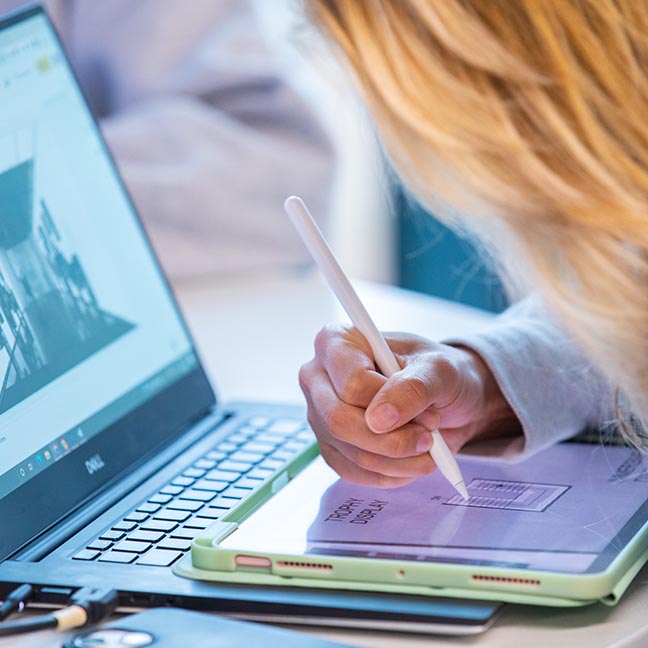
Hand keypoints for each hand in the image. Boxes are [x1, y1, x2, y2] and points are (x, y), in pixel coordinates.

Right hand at [299, 325, 518, 487]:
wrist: (445, 398)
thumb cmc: (437, 372)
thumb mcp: (438, 370)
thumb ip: (412, 388)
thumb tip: (379, 419)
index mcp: (338, 342)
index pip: (352, 384)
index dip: (392, 404)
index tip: (427, 412)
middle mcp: (319, 377)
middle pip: (340, 421)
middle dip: (392, 440)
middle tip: (428, 438)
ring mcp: (321, 414)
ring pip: (350, 451)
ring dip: (398, 460)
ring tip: (427, 447)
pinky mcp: (330, 446)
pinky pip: (352, 472)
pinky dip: (390, 474)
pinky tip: (410, 461)